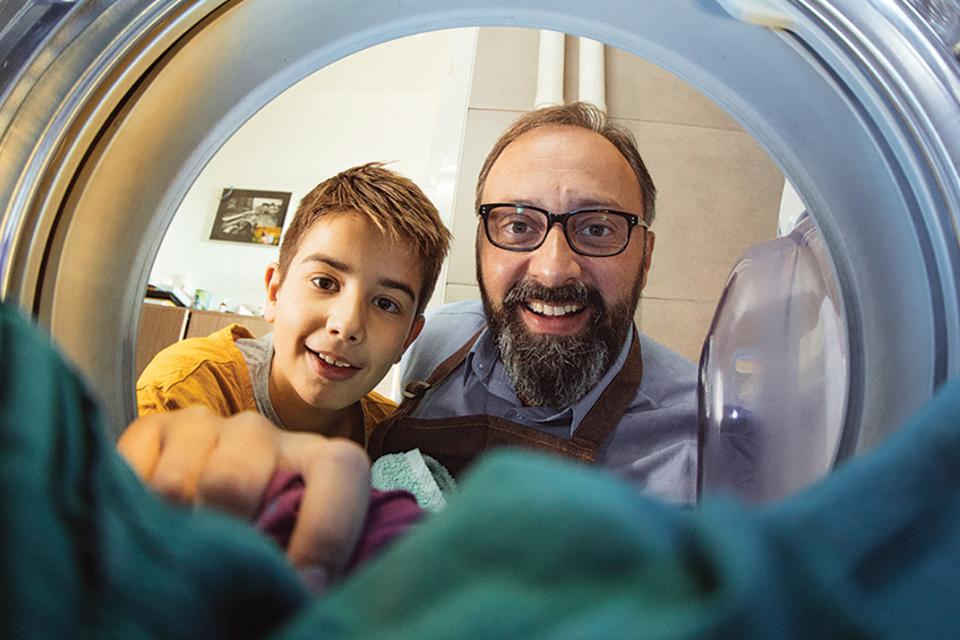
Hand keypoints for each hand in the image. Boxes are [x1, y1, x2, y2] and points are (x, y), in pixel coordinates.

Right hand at [117, 406, 369, 579]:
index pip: (339, 467)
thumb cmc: (260, 543)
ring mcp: (204, 425)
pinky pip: (132, 475)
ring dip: (174, 535)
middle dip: (223, 539)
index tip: (303, 586)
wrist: (197, 508)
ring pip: (175, 485)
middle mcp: (259, 432)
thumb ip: (304, 567)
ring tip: (183, 563)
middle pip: (233, 481)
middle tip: (219, 580)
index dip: (326, 530)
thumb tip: (308, 597)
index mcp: (314, 457)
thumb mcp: (291, 552)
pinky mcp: (152, 427)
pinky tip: (153, 533)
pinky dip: (137, 516)